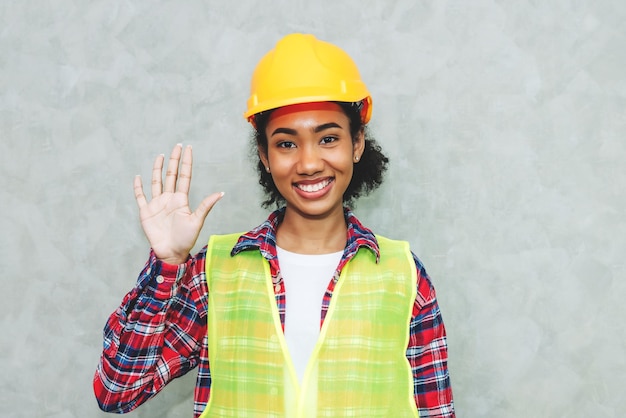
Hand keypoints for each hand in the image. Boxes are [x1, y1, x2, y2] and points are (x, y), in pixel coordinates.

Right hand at [133, 144, 222, 263]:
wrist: (171, 253)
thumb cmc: (186, 239)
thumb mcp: (197, 221)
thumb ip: (206, 206)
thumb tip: (221, 193)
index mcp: (181, 199)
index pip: (184, 176)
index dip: (186, 162)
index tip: (188, 149)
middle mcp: (169, 199)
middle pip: (171, 175)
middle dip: (174, 161)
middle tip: (177, 146)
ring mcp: (157, 204)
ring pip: (156, 182)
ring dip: (157, 169)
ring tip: (160, 156)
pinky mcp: (146, 212)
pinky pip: (140, 197)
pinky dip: (138, 187)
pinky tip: (138, 177)